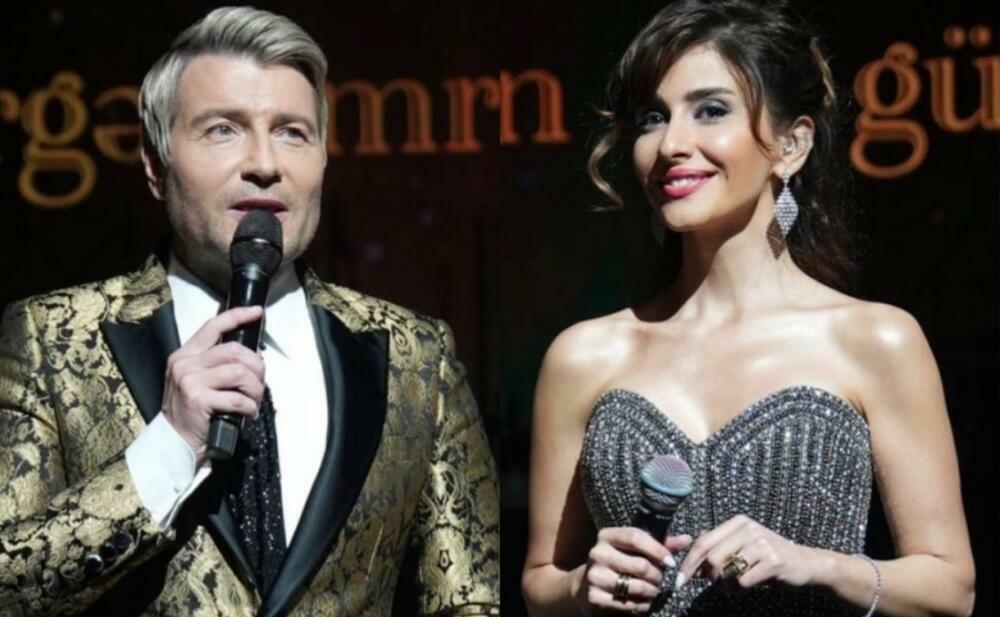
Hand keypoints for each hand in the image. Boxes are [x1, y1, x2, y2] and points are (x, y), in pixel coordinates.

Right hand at [161, 306, 265, 464]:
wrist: (173, 443)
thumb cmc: (192, 413)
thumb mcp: (196, 381)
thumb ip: (216, 364)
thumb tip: (253, 355)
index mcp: (185, 355)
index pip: (213, 326)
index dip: (238, 316)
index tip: (257, 312)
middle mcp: (185, 364)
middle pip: (235, 351)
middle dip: (257, 367)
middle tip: (259, 383)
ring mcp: (190, 381)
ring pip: (240, 373)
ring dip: (255, 389)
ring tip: (253, 401)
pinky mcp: (198, 400)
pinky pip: (238, 398)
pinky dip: (249, 407)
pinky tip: (247, 414)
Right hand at [572, 527, 691, 613]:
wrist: (587, 584)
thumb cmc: (618, 561)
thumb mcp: (634, 549)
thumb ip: (660, 543)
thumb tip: (687, 539)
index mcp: (607, 535)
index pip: (635, 537)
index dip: (657, 550)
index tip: (671, 562)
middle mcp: (597, 553)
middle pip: (639, 565)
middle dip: (657, 575)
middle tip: (661, 579)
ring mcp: (594, 575)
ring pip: (636, 586)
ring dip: (652, 591)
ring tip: (654, 590)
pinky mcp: (594, 596)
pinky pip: (628, 603)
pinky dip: (641, 604)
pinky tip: (643, 601)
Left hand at [677, 515, 815, 588]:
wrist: (806, 564)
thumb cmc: (768, 558)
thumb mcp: (743, 547)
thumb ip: (719, 549)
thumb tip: (692, 563)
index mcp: (738, 522)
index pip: (703, 542)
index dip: (689, 563)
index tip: (680, 581)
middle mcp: (749, 529)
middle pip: (712, 557)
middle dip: (710, 576)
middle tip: (718, 583)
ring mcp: (762, 544)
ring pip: (726, 570)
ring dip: (726, 584)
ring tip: (736, 584)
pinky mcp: (773, 561)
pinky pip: (743, 581)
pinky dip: (741, 589)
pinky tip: (750, 585)